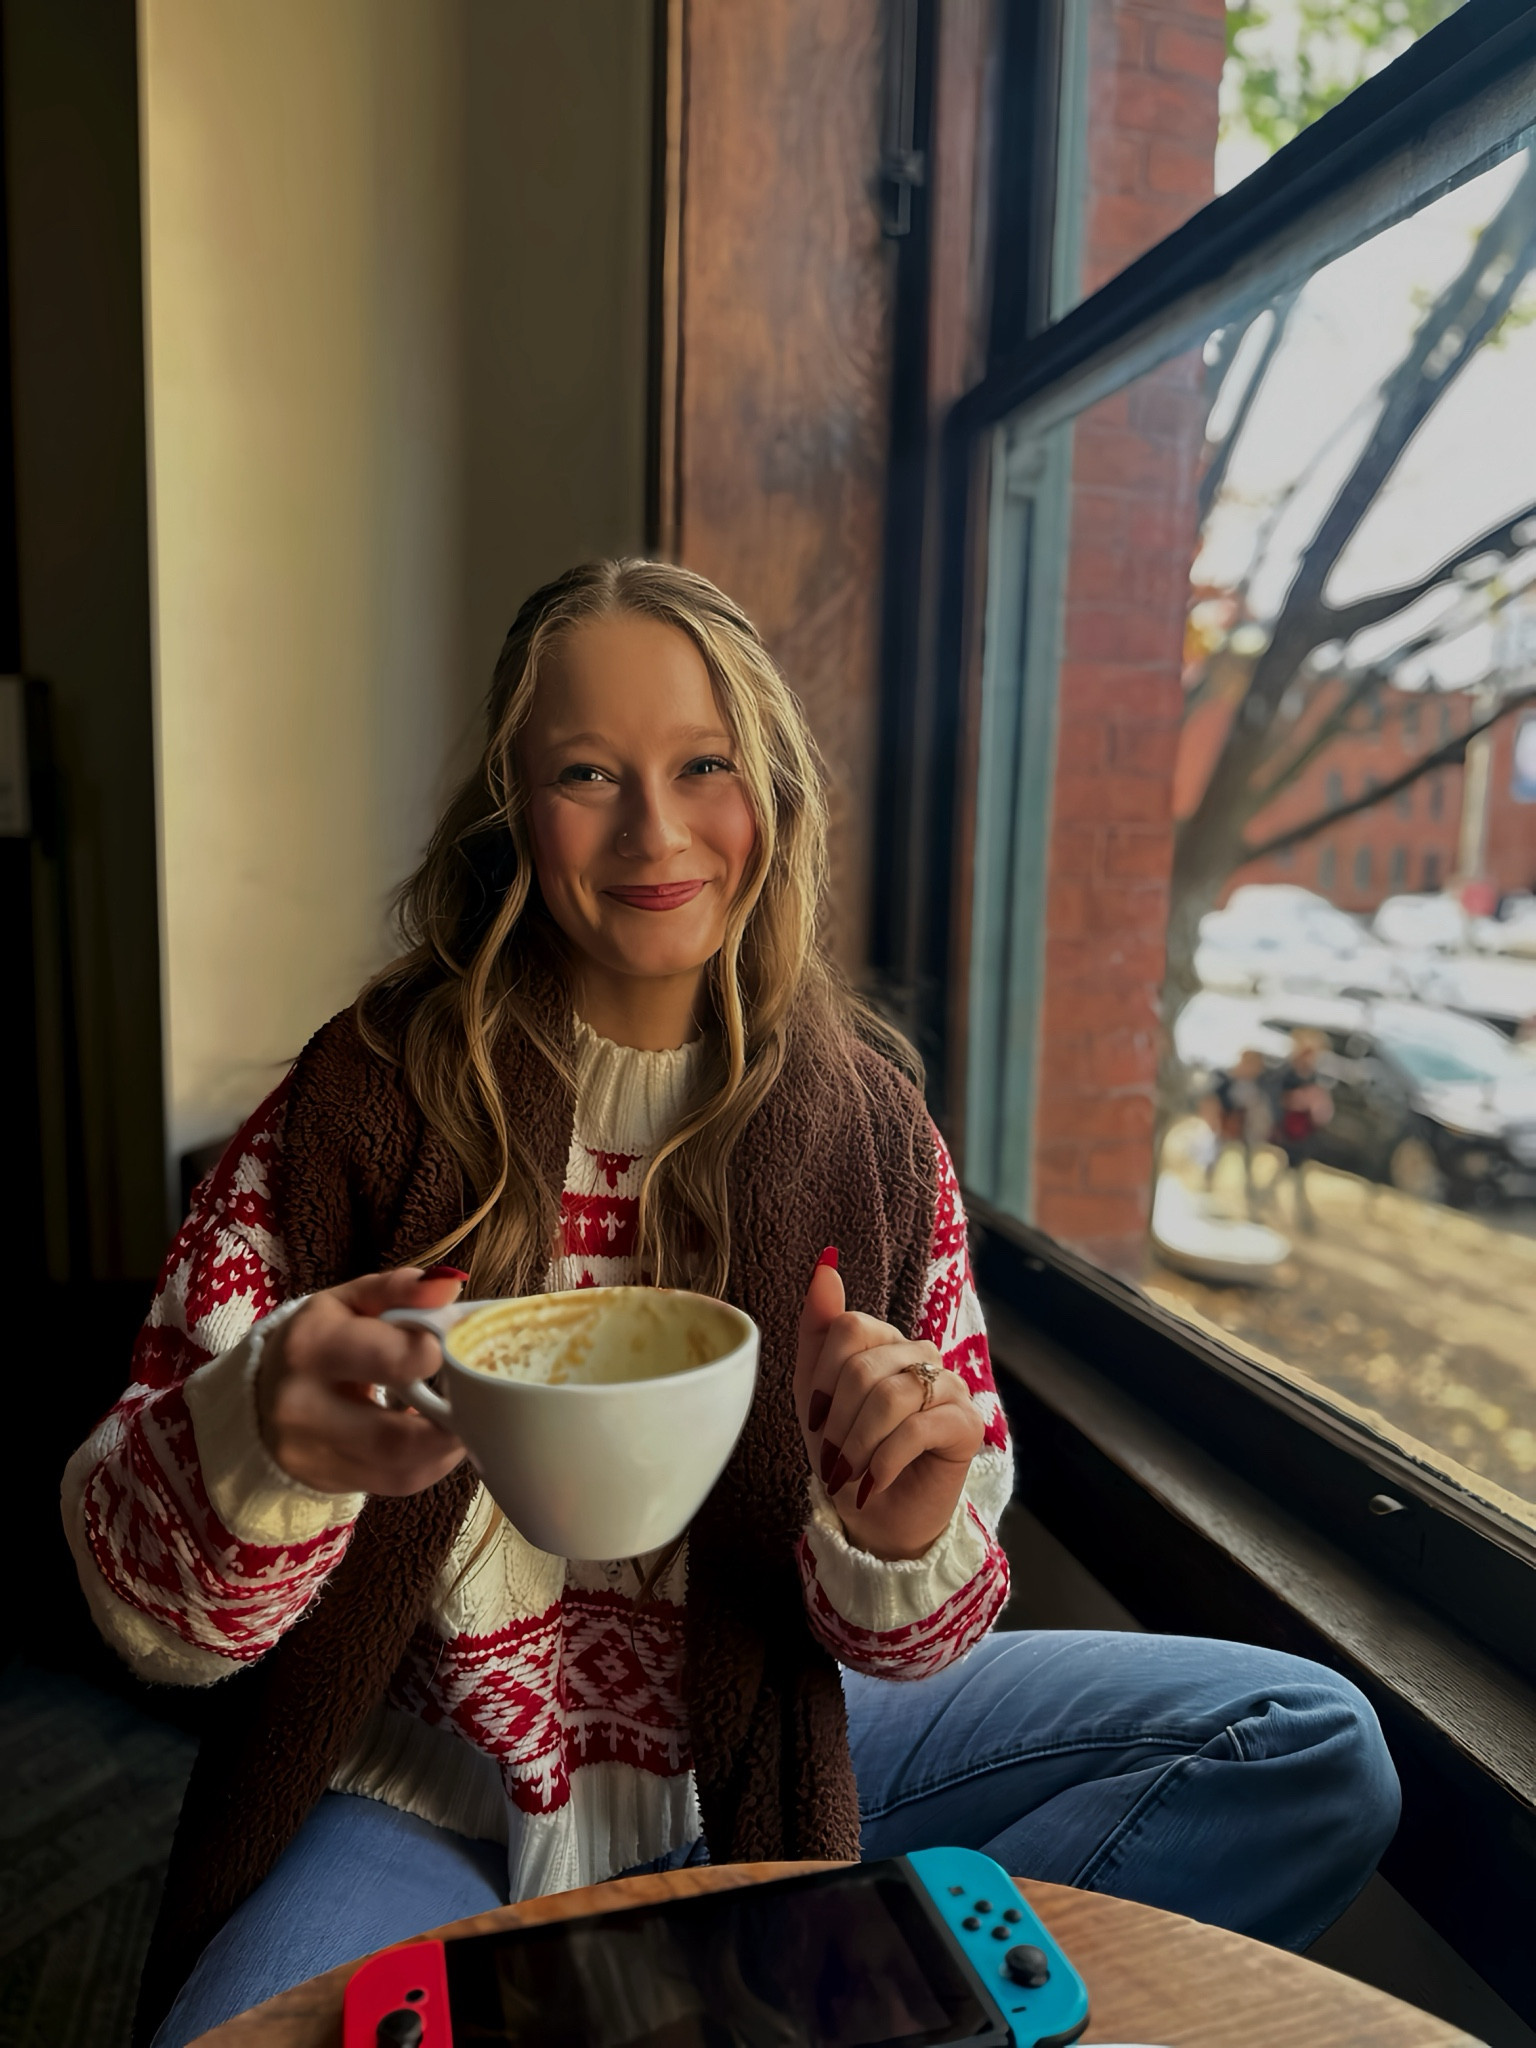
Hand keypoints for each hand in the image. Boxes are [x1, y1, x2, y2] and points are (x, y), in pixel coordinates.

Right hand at [257, 1268, 469, 1495]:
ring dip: (447, 1446)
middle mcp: (301, 1408)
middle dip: (451, 1421)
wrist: (260, 1391)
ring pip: (402, 1468)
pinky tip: (436, 1437)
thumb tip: (450, 1286)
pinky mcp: (326, 1481)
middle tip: (476, 1398)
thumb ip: (400, 1290)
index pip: (390, 1360)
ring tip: (461, 1417)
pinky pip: (397, 1483)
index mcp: (310, 1347)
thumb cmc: (321, 1337)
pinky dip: (431, 1462)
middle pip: (397, 1437)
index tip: (450, 1347)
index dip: (433, 1354)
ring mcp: (310, 1454)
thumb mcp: (352, 1301)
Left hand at [793, 1252, 983, 1561]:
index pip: (849, 1328)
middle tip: (832, 1459)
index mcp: (886, 1340)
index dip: (822, 1379)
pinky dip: (885, 1460)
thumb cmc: (845, 1453)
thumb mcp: (815, 1393)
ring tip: (849, 1474)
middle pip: (865, 1367)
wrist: (876, 1519)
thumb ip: (818, 1328)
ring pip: (891, 1396)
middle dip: (838, 1422)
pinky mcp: (968, 1422)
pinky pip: (917, 1427)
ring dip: (858, 1445)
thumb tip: (825, 1261)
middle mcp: (921, 1353)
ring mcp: (949, 1385)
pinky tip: (874, 1482)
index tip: (815, 1419)